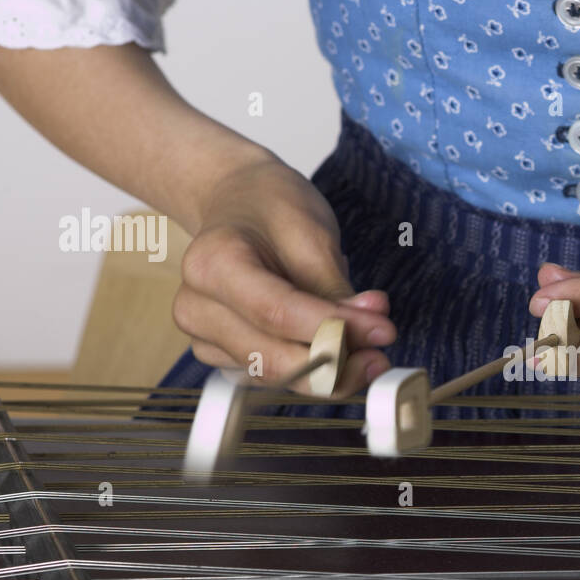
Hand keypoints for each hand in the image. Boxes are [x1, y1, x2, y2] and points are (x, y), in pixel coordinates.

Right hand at [172, 156, 395, 394]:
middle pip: (272, 358)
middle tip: (382, 354)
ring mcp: (205, 337)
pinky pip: (275, 377)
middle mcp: (197, 308)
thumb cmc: (269, 207)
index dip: (334, 330)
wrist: (236, 202)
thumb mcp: (310, 231)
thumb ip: (335, 289)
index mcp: (211, 265)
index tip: (382, 331)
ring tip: (368, 345)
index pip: (277, 313)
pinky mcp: (223, 357)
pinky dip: (313, 369)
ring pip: (276, 376)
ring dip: (330, 371)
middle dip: (336, 364)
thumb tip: (369, 333)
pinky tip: (339, 347)